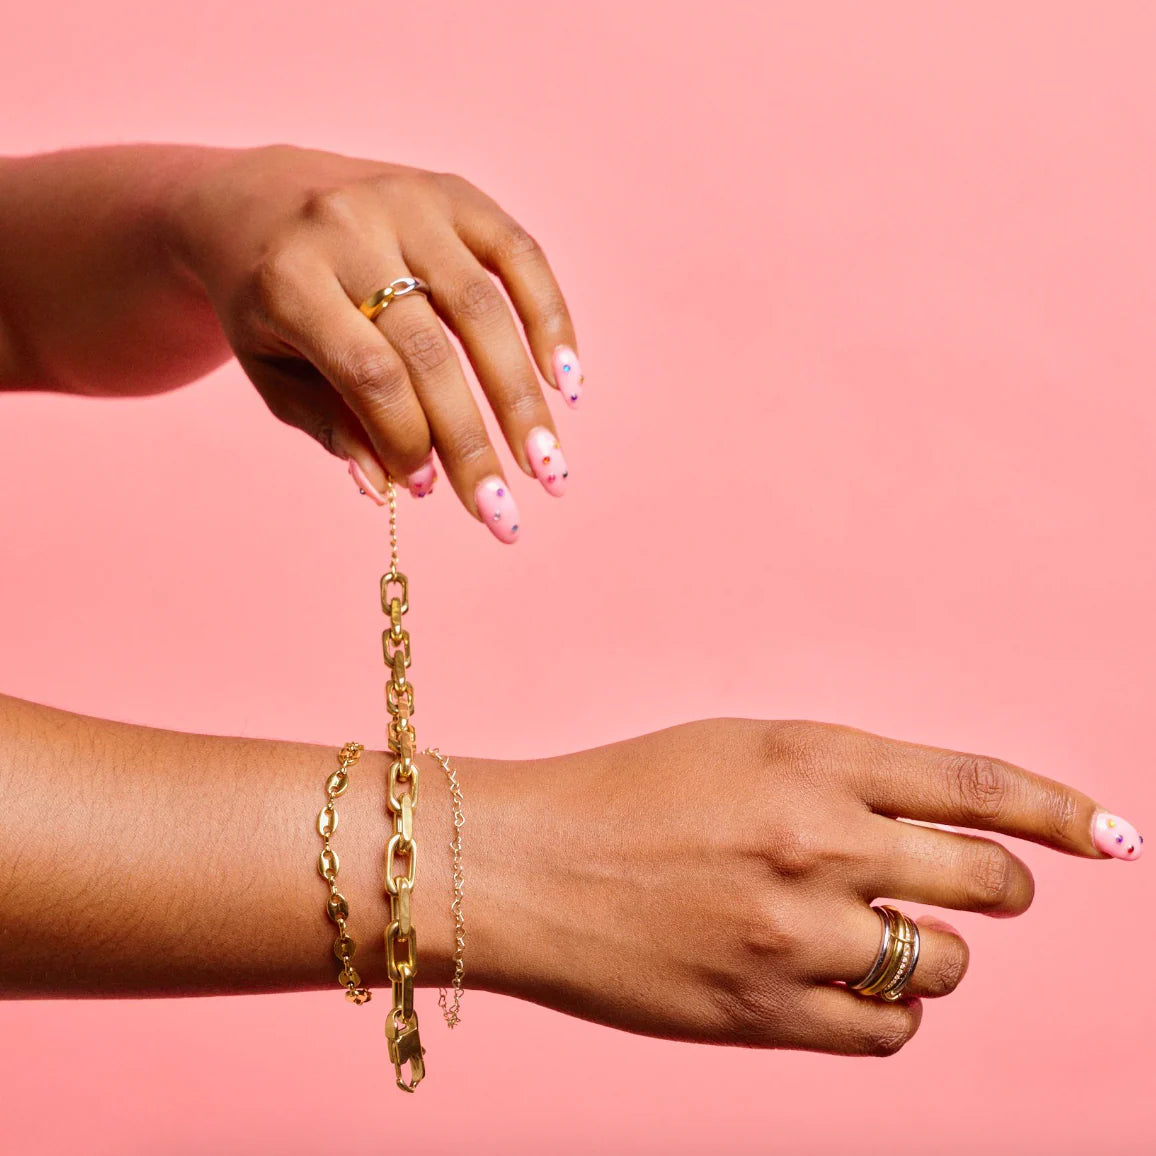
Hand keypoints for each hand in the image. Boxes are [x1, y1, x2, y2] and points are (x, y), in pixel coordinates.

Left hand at [167, 145, 580, 540]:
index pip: (370, 375)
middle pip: (430, 351)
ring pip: (483, 308)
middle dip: (473, 442)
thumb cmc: (267, 302)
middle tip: (505, 512)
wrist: (257, 198)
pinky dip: (551, 320)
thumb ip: (333, 427)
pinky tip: (567, 383)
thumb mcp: (272, 370)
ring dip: (523, 398)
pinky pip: (520, 254)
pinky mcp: (453, 190)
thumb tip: (397, 486)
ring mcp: (407, 201)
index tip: (430, 489)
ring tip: (549, 467)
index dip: (408, 440)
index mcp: (289, 280)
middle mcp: (349, 229)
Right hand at [462, 719, 1140, 1051]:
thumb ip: (840, 779)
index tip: (1113, 835)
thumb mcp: (737, 751)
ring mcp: (793, 933)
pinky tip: (832, 986)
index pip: (973, 780)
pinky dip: (883, 1012)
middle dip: (997, 886)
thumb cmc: (624, 796)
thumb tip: (937, 827)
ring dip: (925, 953)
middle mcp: (816, 840)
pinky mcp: (765, 1013)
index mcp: (808, 756)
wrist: (522, 866)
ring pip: (940, 965)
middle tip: (975, 890)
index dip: (1059, 809)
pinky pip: (887, 1031)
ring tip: (861, 936)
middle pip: (986, 879)